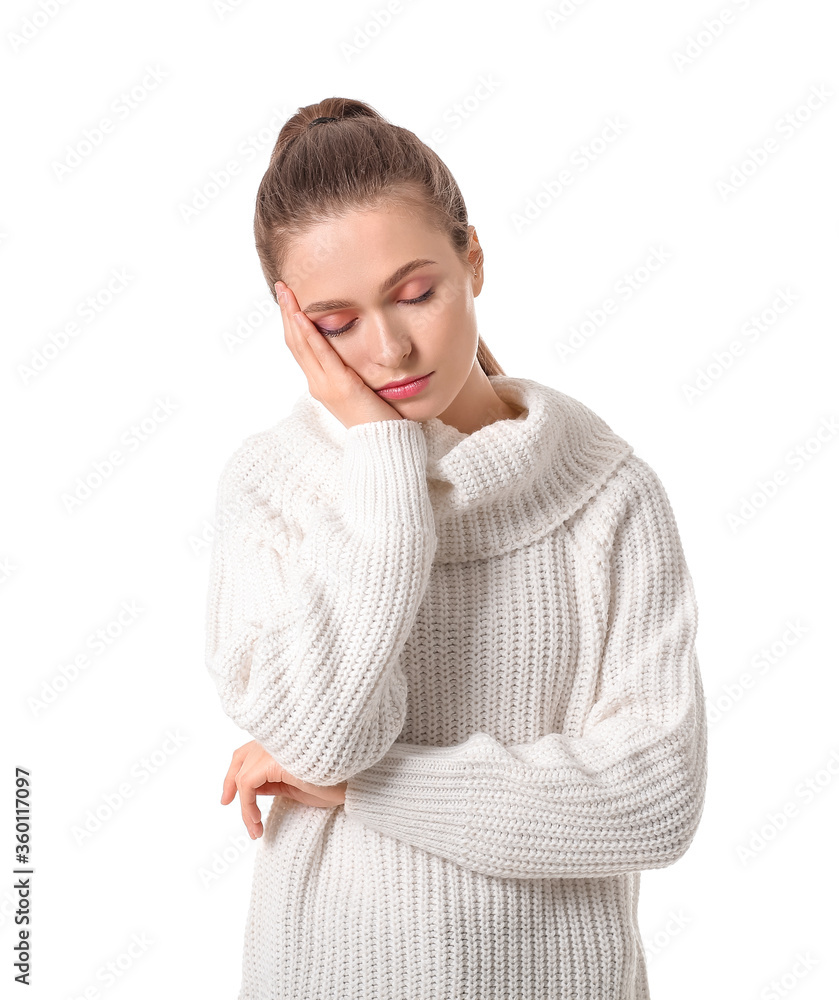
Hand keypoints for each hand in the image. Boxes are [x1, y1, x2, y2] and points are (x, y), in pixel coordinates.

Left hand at [221, 740, 346, 838]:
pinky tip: (256, 823)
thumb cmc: (334, 783)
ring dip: (245, 807)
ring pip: (243, 776)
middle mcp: (276, 739)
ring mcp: (275, 746)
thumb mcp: (295, 784)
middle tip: (226, 803)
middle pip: (242, 756)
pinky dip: (247, 807)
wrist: (354, 785)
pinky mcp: (274, 760)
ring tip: (255, 828)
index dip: (235, 770)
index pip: (250, 750)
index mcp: (283, 741)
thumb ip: (272, 780)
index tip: (228, 796)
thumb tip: (249, 786)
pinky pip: (247, 784)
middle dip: (230, 782)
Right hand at [275, 279, 404, 429]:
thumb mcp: (361, 391)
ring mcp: (326, 386)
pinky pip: (321, 355)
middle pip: (295, 342)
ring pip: (302, 345)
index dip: (292, 322)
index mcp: (321, 384)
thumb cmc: (379, 420)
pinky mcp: (340, 386)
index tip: (289, 299)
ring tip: (287, 292)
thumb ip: (353, 374)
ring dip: (292, 315)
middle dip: (287, 312)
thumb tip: (356, 356)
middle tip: (282, 286)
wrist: (383, 445)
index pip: (301, 347)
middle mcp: (318, 384)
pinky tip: (302, 316)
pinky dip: (310, 334)